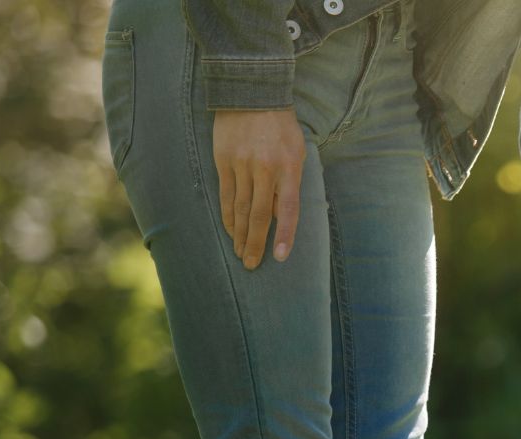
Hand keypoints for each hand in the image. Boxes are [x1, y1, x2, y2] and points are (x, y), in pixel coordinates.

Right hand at [213, 109, 305, 268]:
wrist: (252, 93)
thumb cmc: (281, 128)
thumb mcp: (297, 153)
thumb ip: (291, 184)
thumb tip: (281, 216)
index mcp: (289, 167)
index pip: (287, 209)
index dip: (284, 235)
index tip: (280, 257)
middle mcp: (264, 168)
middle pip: (258, 214)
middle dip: (255, 243)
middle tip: (251, 264)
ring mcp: (241, 165)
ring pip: (239, 208)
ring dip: (239, 234)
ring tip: (240, 253)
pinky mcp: (223, 160)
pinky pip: (225, 195)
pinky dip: (227, 216)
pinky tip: (230, 230)